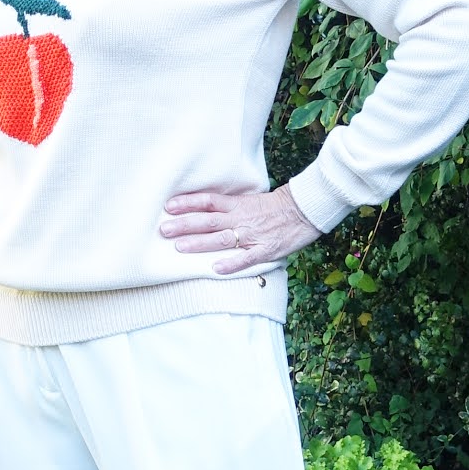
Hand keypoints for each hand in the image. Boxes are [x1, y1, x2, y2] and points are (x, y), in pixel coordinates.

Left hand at [159, 184, 320, 274]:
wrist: (305, 210)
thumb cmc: (277, 207)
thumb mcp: (251, 201)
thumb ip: (231, 207)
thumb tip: (207, 210)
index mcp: (238, 204)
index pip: (208, 201)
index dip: (188, 203)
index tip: (168, 207)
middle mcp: (241, 218)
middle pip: (208, 220)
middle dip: (185, 225)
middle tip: (164, 230)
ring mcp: (252, 235)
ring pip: (222, 238)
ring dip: (200, 243)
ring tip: (179, 247)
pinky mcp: (265, 249)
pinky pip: (246, 258)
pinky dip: (231, 263)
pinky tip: (216, 268)